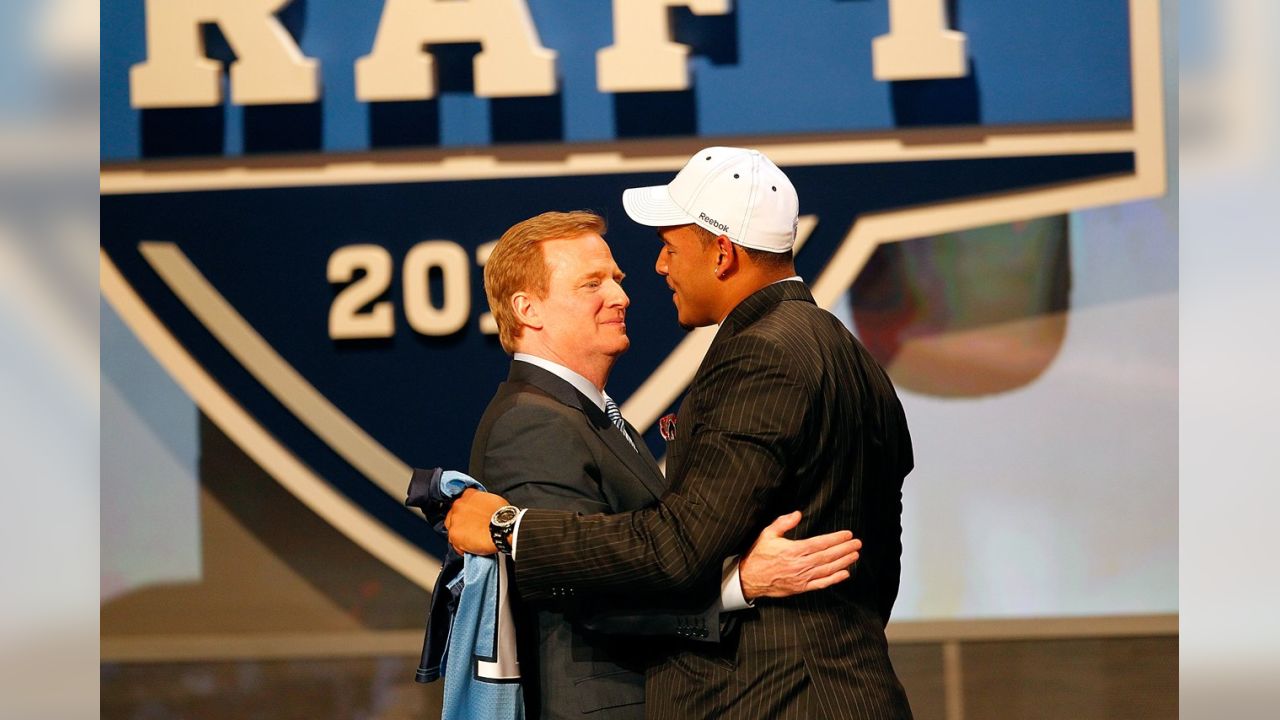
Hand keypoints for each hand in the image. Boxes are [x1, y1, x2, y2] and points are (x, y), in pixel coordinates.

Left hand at [443, 488, 508, 555]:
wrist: (503, 528)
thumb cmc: (503, 516)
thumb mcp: (493, 500)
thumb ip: (482, 503)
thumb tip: (482, 511)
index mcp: (469, 495)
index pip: (462, 503)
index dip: (467, 513)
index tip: (471, 518)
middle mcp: (458, 505)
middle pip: (454, 515)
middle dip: (461, 523)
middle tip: (472, 530)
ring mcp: (455, 519)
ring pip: (453, 529)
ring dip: (461, 535)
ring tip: (473, 541)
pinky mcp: (454, 534)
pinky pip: (455, 544)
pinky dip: (463, 548)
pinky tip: (473, 548)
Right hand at [738, 511, 860, 599]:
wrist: (749, 578)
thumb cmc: (758, 554)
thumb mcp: (767, 534)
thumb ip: (783, 523)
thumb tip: (798, 513)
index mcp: (793, 550)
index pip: (820, 543)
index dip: (836, 539)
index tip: (848, 534)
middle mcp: (800, 564)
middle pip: (827, 556)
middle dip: (844, 549)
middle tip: (857, 543)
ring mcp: (801, 578)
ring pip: (827, 569)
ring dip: (843, 562)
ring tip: (855, 555)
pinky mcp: (800, 588)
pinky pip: (821, 584)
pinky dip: (834, 579)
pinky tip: (845, 573)